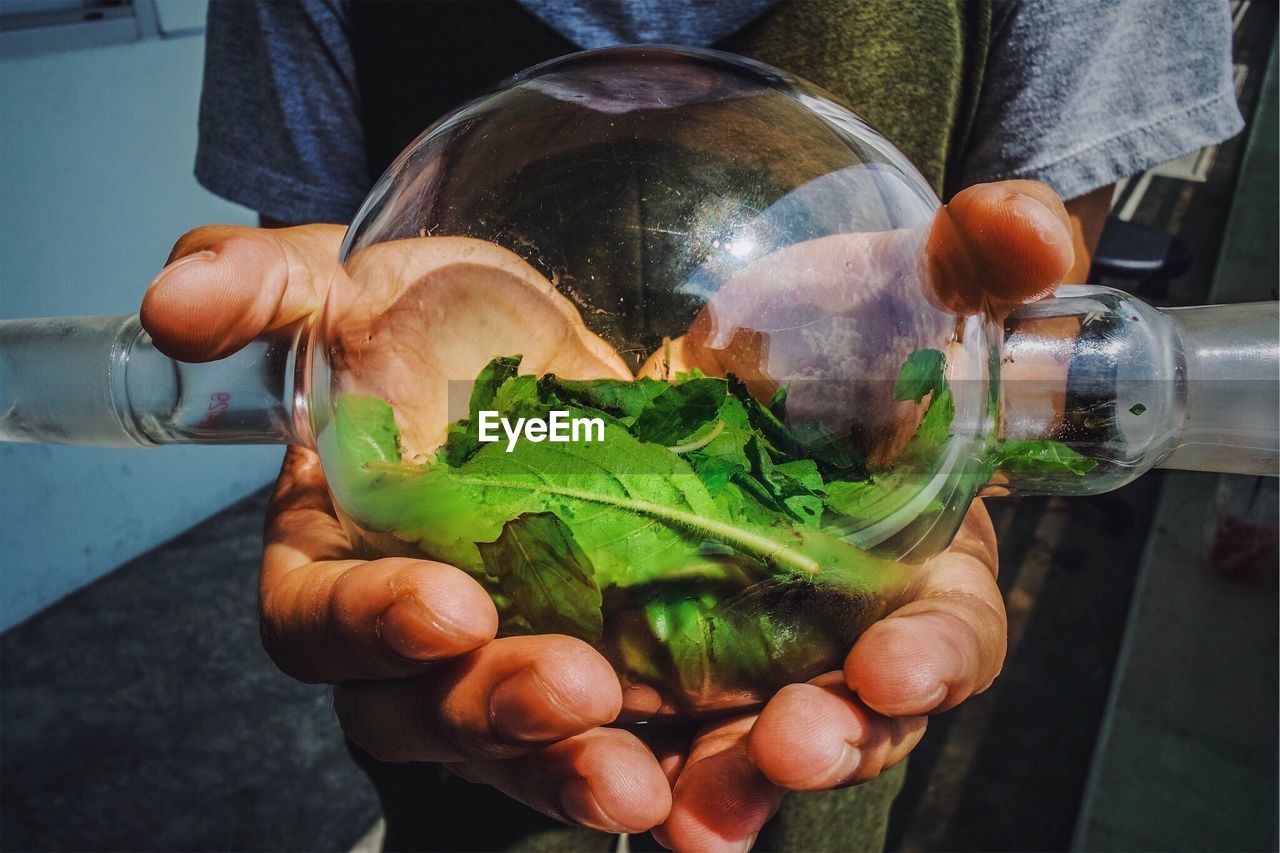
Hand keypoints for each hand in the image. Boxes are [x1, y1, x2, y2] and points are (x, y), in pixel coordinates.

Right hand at [141, 224, 672, 832]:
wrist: (541, 355)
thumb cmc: (426, 325)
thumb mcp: (352, 285)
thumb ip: (265, 287)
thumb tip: (174, 298)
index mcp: (332, 558)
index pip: (317, 619)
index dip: (370, 623)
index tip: (447, 606)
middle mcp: (411, 641)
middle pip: (426, 712)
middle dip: (494, 711)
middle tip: (574, 694)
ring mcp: (507, 669)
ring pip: (524, 752)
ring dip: (579, 770)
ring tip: (647, 778)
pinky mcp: (604, 677)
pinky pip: (625, 741)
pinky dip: (673, 768)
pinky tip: (723, 770)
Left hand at [647, 180, 1072, 849]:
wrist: (718, 368)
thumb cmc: (833, 329)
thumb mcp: (899, 284)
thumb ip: (972, 261)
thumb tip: (1026, 226)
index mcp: (928, 567)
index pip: (954, 632)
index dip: (936, 656)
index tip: (896, 663)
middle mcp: (845, 639)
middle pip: (854, 717)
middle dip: (831, 738)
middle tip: (794, 742)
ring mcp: (751, 665)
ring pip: (750, 748)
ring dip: (728, 783)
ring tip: (690, 807)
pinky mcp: (661, 665)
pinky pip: (652, 736)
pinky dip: (637, 768)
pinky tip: (616, 788)